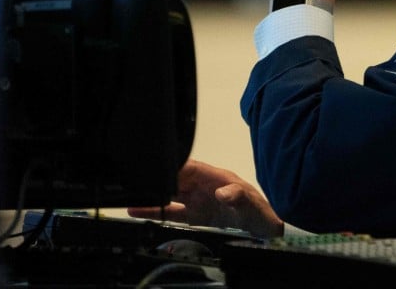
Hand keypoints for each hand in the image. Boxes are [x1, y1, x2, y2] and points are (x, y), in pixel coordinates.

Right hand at [127, 159, 284, 237]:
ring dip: (152, 196)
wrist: (267, 231)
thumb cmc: (261, 212)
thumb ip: (238, 196)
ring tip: (129, 197)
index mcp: (216, 177)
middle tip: (135, 183)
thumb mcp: (251, 204)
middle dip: (157, 179)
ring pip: (169, 195)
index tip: (155, 165)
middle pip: (175, 179)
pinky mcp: (195, 216)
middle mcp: (204, 186)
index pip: (189, 167)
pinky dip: (155, 211)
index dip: (173, 165)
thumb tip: (222, 192)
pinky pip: (172, 212)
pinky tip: (139, 211)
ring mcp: (198, 201)